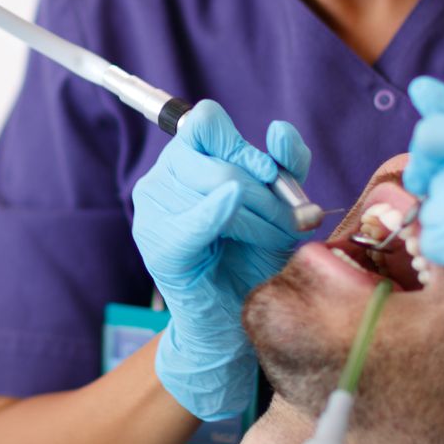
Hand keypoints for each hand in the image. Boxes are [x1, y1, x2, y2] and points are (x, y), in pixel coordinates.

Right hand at [132, 100, 312, 417]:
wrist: (237, 320)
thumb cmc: (254, 258)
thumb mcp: (279, 205)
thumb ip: (284, 165)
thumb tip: (279, 130)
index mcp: (188, 159)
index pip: (205, 122)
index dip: (241, 145)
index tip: (270, 175)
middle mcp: (163, 177)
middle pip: (219, 161)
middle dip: (265, 193)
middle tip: (288, 224)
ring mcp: (154, 210)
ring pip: (217, 189)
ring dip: (258, 217)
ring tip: (270, 241)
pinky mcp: (159, 245)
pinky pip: (192, 221)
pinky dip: (215, 213)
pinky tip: (230, 211)